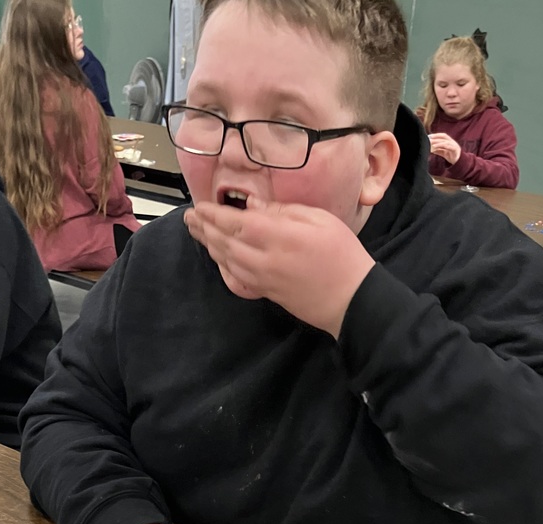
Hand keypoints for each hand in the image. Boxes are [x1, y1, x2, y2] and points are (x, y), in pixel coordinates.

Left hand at [184, 198, 374, 338]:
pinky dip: (223, 266)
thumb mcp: (320, 219)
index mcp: (278, 236)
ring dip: (209, 245)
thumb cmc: (342, 255)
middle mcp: (264, 259)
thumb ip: (284, 211)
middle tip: (189, 217)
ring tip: (196, 232)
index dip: (213, 214)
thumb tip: (254, 205)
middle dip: (204, 228)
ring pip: (227, 260)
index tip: (199, 206)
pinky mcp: (267, 293)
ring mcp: (263, 279)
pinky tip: (217, 259)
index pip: (235, 222)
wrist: (353, 300)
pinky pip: (236, 278)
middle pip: (225, 242)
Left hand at [427, 133, 461, 164]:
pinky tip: (436, 147)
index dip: (436, 135)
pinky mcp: (455, 149)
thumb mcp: (443, 153)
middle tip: (429, 138)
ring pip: (445, 142)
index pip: (443, 136)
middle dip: (436, 136)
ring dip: (438, 142)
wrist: (459, 162)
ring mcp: (454, 145)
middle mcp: (452, 142)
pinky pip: (448, 147)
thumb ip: (438, 150)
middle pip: (444, 137)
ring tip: (431, 143)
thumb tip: (431, 149)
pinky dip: (442, 146)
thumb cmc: (451, 156)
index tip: (429, 136)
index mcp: (449, 141)